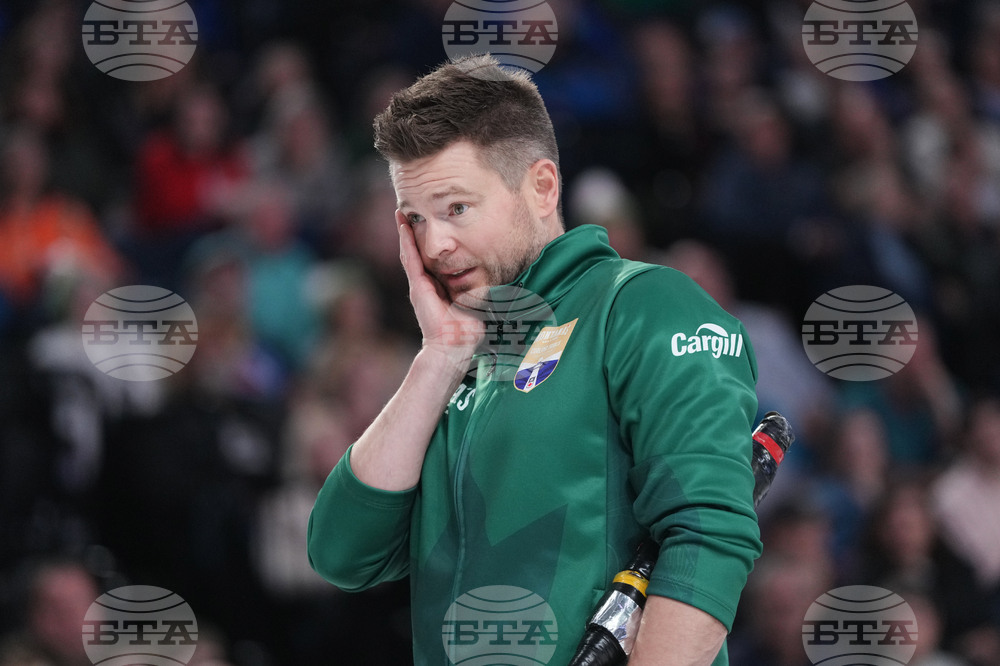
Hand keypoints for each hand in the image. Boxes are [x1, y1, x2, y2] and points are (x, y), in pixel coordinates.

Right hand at [397, 211, 482, 367]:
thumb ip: (480, 289)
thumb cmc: (467, 330)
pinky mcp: (418, 288)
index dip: (426, 241)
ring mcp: (419, 286)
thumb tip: (500, 278)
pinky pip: (411, 261)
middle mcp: (426, 284)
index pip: (431, 259)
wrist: (454, 348)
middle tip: (407, 210)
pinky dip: (406, 243)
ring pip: (410, 253)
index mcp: (438, 287)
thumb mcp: (475, 303)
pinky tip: (403, 227)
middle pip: (417, 252)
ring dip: (405, 232)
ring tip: (400, 213)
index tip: (426, 222)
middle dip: (412, 232)